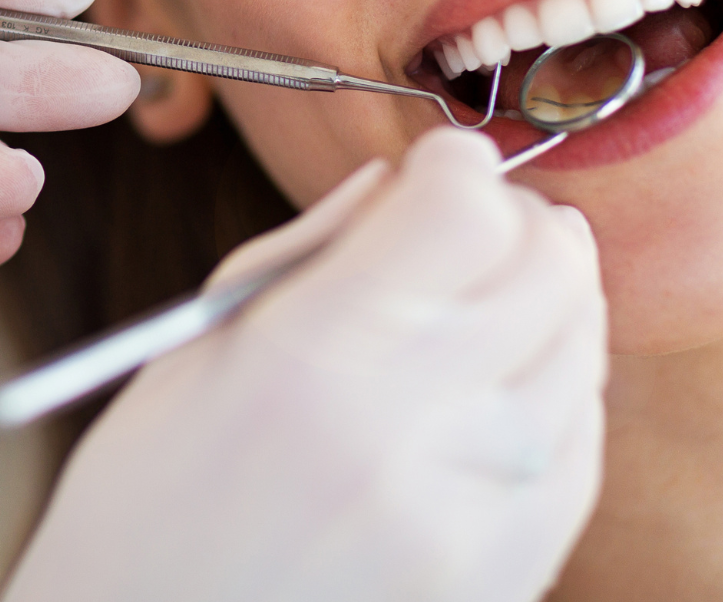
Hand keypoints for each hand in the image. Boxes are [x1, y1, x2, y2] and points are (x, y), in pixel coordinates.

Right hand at [4, 129, 606, 601]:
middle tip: (468, 219)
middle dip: (514, 218)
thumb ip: (305, 255)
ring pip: (581, 351)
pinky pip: (579, 449)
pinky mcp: (508, 579)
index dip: (454, 164)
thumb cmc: (141, 511)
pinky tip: (502, 383)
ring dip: (546, 298)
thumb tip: (397, 185)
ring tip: (486, 296)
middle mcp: (410, 431)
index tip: (432, 165)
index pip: (463, 209)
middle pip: (546, 267)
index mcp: (311, 358)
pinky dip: (558, 391)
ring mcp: (474, 516)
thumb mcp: (191, 353)